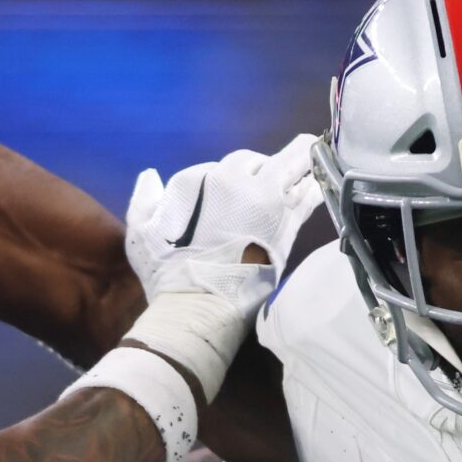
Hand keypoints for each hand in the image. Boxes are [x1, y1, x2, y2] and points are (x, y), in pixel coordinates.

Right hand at [123, 135, 321, 317]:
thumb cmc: (168, 271)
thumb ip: (144, 200)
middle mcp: (239, 181)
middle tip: (273, 177)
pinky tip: (320, 181)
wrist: (199, 305)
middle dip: (264, 167)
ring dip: (300, 161)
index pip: (227, 166)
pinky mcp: (289, 224)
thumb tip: (150, 176)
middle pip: (258, 160)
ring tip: (311, 155)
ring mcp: (269, 200)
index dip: (232, 178)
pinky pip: (309, 194)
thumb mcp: (141, 231)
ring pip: (293, 164)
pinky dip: (315, 185)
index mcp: (205, 179)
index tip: (235, 193)